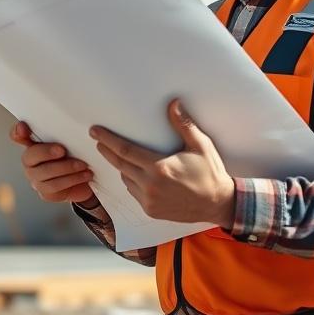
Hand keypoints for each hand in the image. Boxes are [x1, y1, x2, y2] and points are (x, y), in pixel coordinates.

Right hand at [10, 121, 96, 204]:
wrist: (85, 181)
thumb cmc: (76, 157)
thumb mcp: (73, 143)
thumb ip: (66, 134)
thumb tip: (73, 125)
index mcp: (34, 144)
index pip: (18, 136)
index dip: (18, 132)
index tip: (24, 127)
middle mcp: (31, 161)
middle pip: (30, 156)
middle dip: (46, 152)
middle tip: (62, 150)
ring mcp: (36, 178)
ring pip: (44, 173)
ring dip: (66, 168)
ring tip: (82, 165)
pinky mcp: (45, 192)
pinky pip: (55, 186)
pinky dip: (72, 179)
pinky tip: (85, 175)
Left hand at [91, 99, 234, 226]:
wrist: (218, 204)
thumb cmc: (210, 173)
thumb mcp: (200, 145)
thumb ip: (183, 124)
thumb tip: (173, 103)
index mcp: (159, 168)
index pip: (125, 151)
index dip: (107, 140)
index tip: (95, 131)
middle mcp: (150, 186)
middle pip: (119, 164)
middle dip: (106, 151)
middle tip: (97, 139)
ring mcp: (149, 201)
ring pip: (125, 179)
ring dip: (121, 167)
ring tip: (120, 156)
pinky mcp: (151, 211)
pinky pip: (133, 193)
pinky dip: (131, 182)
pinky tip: (135, 174)